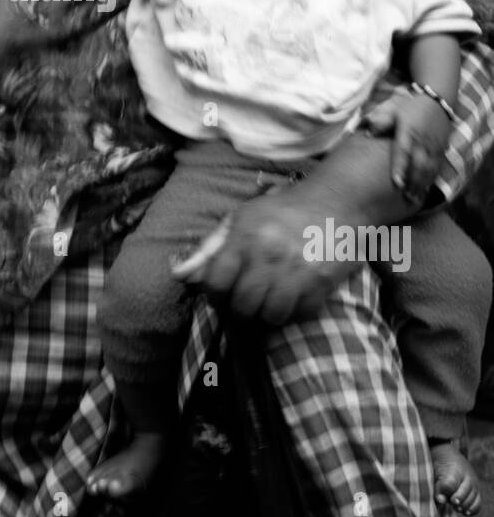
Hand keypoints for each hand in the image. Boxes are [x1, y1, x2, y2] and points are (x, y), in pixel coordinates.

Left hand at [171, 187, 358, 325]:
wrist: (336, 200)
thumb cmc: (283, 210)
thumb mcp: (242, 218)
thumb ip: (210, 248)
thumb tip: (178, 274)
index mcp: (245, 238)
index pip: (216, 283)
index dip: (214, 296)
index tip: (220, 297)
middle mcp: (270, 255)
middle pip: (243, 306)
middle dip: (239, 312)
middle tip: (244, 307)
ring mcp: (298, 270)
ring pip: (272, 316)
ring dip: (267, 316)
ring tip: (267, 305)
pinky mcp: (323, 282)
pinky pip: (301, 313)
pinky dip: (295, 313)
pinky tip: (292, 300)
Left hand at [362, 87, 450, 202]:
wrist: (437, 102)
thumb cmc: (410, 107)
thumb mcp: (393, 109)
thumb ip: (380, 121)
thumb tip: (367, 133)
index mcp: (408, 130)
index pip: (403, 151)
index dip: (400, 168)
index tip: (397, 182)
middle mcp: (422, 140)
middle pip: (418, 164)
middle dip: (413, 181)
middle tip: (405, 196)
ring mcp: (433, 146)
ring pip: (429, 168)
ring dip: (422, 184)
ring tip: (413, 198)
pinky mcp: (441, 149)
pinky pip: (437, 167)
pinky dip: (431, 179)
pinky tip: (425, 190)